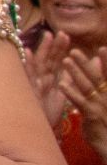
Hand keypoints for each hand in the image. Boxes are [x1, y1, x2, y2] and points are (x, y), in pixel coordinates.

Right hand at [27, 30, 73, 126]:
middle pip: (48, 60)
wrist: (37, 133)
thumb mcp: (64, 95)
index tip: (65, 35)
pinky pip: (27, 78)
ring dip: (42, 51)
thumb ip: (72, 80)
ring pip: (38, 65)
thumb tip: (89, 65)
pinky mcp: (28, 93)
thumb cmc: (48, 114)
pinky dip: (25, 65)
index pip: (55, 62)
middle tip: (61, 33)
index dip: (59, 49)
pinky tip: (26, 53)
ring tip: (47, 36)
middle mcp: (41, 81)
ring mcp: (33, 86)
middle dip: (54, 46)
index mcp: (50, 81)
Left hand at [58, 48, 106, 162]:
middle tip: (74, 50)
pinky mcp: (91, 116)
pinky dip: (72, 92)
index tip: (102, 48)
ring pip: (87, 86)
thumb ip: (103, 88)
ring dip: (76, 73)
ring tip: (66, 60)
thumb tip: (99, 70)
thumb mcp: (105, 105)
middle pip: (96, 77)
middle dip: (85, 63)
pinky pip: (80, 102)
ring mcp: (100, 106)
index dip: (106, 62)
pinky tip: (63, 84)